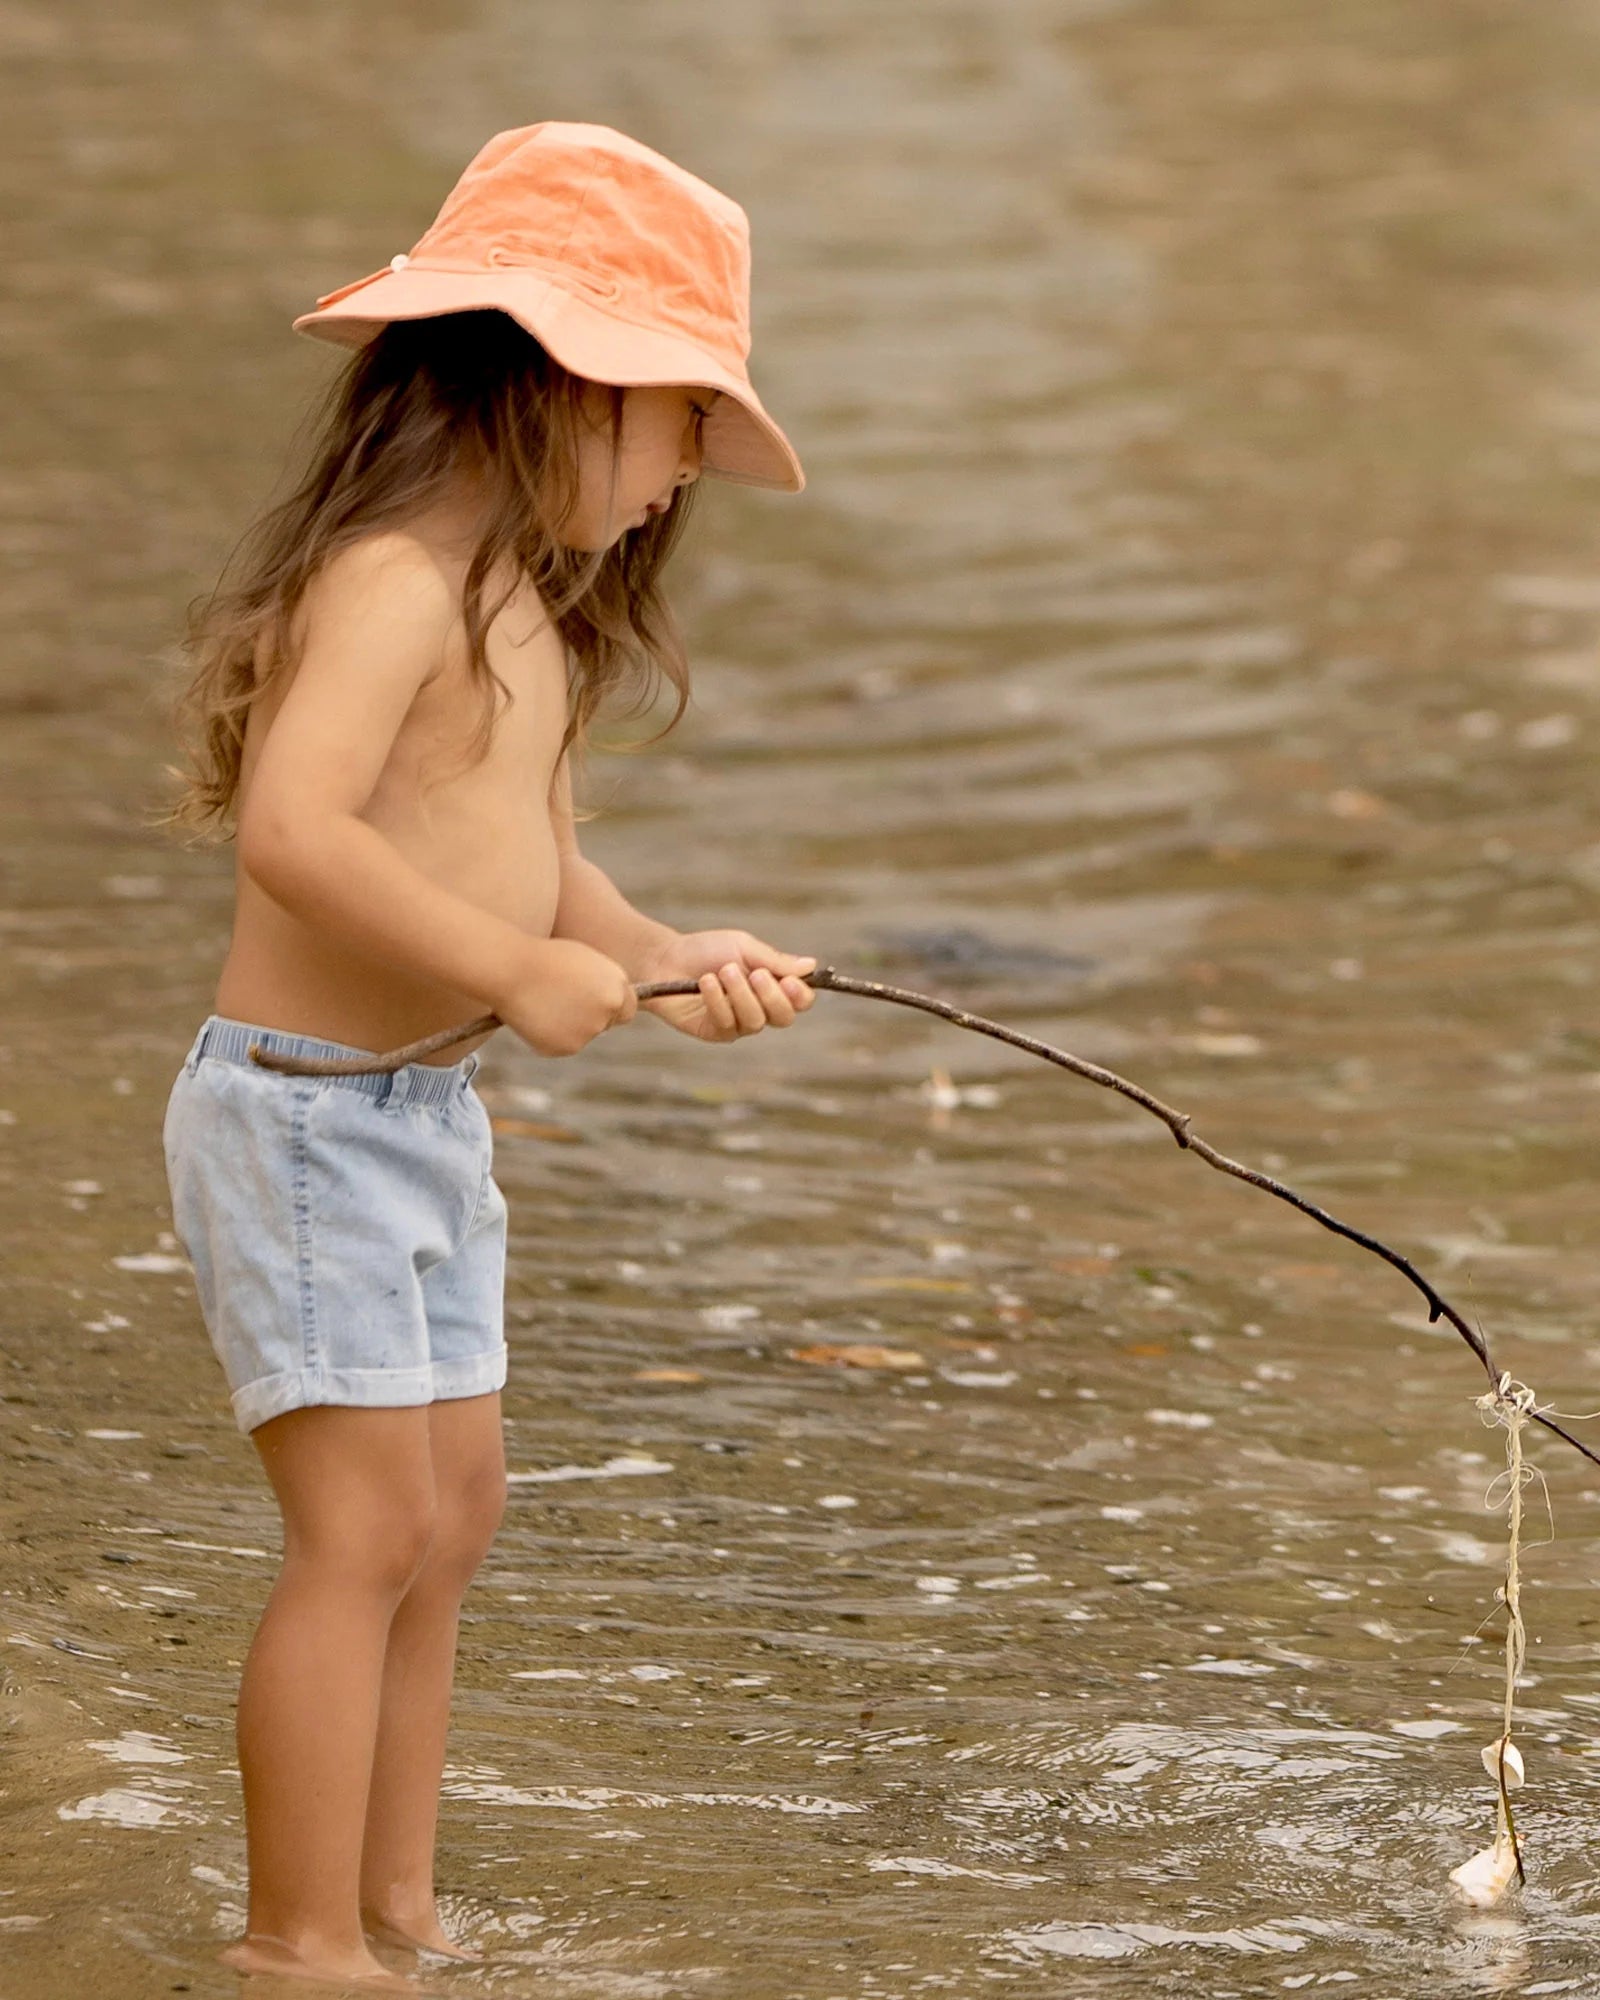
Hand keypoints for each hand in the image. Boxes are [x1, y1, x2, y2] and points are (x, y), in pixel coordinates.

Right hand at [492, 939, 637, 1056]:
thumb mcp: (583, 962)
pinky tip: (535, 1016)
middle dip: (591, 1018)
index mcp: (616, 986)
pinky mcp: (567, 1047)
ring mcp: (588, 1031)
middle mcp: (608, 1011)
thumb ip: (600, 983)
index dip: (611, 1007)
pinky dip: (550, 1035)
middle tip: (563, 1003)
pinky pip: (562, 1044)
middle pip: (606, 1024)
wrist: (511, 969)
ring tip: (543, 1003)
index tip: (594, 1004)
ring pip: (583, 1035)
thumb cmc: (543, 957)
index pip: (627, 1008)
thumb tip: (605, 1000)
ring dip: (569, 1026)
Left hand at [638, 930, 817, 1042]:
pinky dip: (718, 1001)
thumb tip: (811, 965)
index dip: (801, 995)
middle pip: (784, 1017)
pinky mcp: (715, 1032)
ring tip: (724, 971)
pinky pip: (727, 1024)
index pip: (800, 1000)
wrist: (665, 959)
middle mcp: (759, 1008)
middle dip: (772, 996)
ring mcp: (738, 1023)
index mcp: (772, 986)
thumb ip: (775, 960)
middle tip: (755, 974)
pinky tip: (706, 983)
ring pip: (756, 1021)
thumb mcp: (743, 947)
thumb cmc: (705, 950)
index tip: (789, 981)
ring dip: (741, 995)